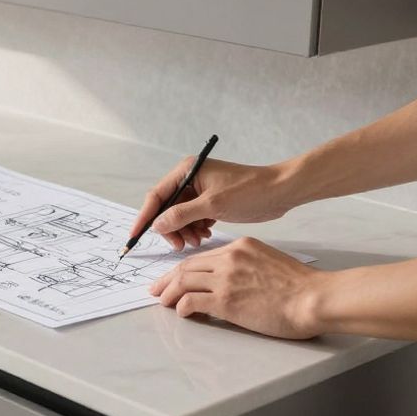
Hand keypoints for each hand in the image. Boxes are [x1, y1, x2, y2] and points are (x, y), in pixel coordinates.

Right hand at [130, 158, 296, 251]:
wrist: (281, 192)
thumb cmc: (250, 192)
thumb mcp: (212, 205)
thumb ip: (181, 215)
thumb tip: (157, 225)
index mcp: (187, 171)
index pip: (157, 195)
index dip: (145, 216)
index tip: (135, 235)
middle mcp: (190, 178)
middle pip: (167, 207)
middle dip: (170, 227)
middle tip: (180, 244)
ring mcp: (200, 190)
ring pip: (179, 215)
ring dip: (184, 230)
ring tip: (198, 240)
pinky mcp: (210, 201)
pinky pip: (192, 218)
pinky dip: (195, 228)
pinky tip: (205, 234)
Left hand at [148, 237, 325, 338]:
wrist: (315, 298)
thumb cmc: (302, 287)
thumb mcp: (269, 263)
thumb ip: (246, 266)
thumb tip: (231, 282)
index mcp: (241, 247)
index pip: (202, 257)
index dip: (183, 268)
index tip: (173, 277)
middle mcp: (229, 259)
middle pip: (187, 266)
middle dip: (167, 279)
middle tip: (156, 289)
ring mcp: (226, 279)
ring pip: (183, 281)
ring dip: (169, 293)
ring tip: (162, 302)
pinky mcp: (225, 300)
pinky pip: (191, 301)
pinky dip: (181, 307)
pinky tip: (181, 313)